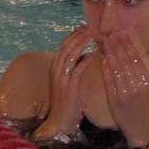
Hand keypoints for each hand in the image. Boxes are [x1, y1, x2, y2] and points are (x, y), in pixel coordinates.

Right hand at [32, 26, 90, 141]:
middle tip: (89, 25)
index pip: (63, 47)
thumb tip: (84, 55)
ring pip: (70, 55)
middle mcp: (56, 71)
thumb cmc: (66, 104)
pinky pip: (77, 70)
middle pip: (66, 47)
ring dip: (81, 43)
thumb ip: (73, 69)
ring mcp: (61, 79)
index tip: (83, 26)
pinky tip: (93, 54)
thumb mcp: (68, 83)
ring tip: (91, 34)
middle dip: (77, 35)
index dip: (73, 36)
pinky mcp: (69, 88)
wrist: (58, 122)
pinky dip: (84, 61)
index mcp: (55, 69)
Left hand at [101, 30, 148, 147]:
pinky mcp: (116, 100)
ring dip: (111, 53)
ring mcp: (127, 93)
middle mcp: (140, 85)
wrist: (144, 130)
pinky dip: (106, 69)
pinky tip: (103, 59)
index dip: (132, 43)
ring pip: (118, 68)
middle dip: (120, 44)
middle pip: (128, 60)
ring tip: (106, 41)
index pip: (141, 57)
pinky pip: (110, 81)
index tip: (126, 32)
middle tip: (113, 32)